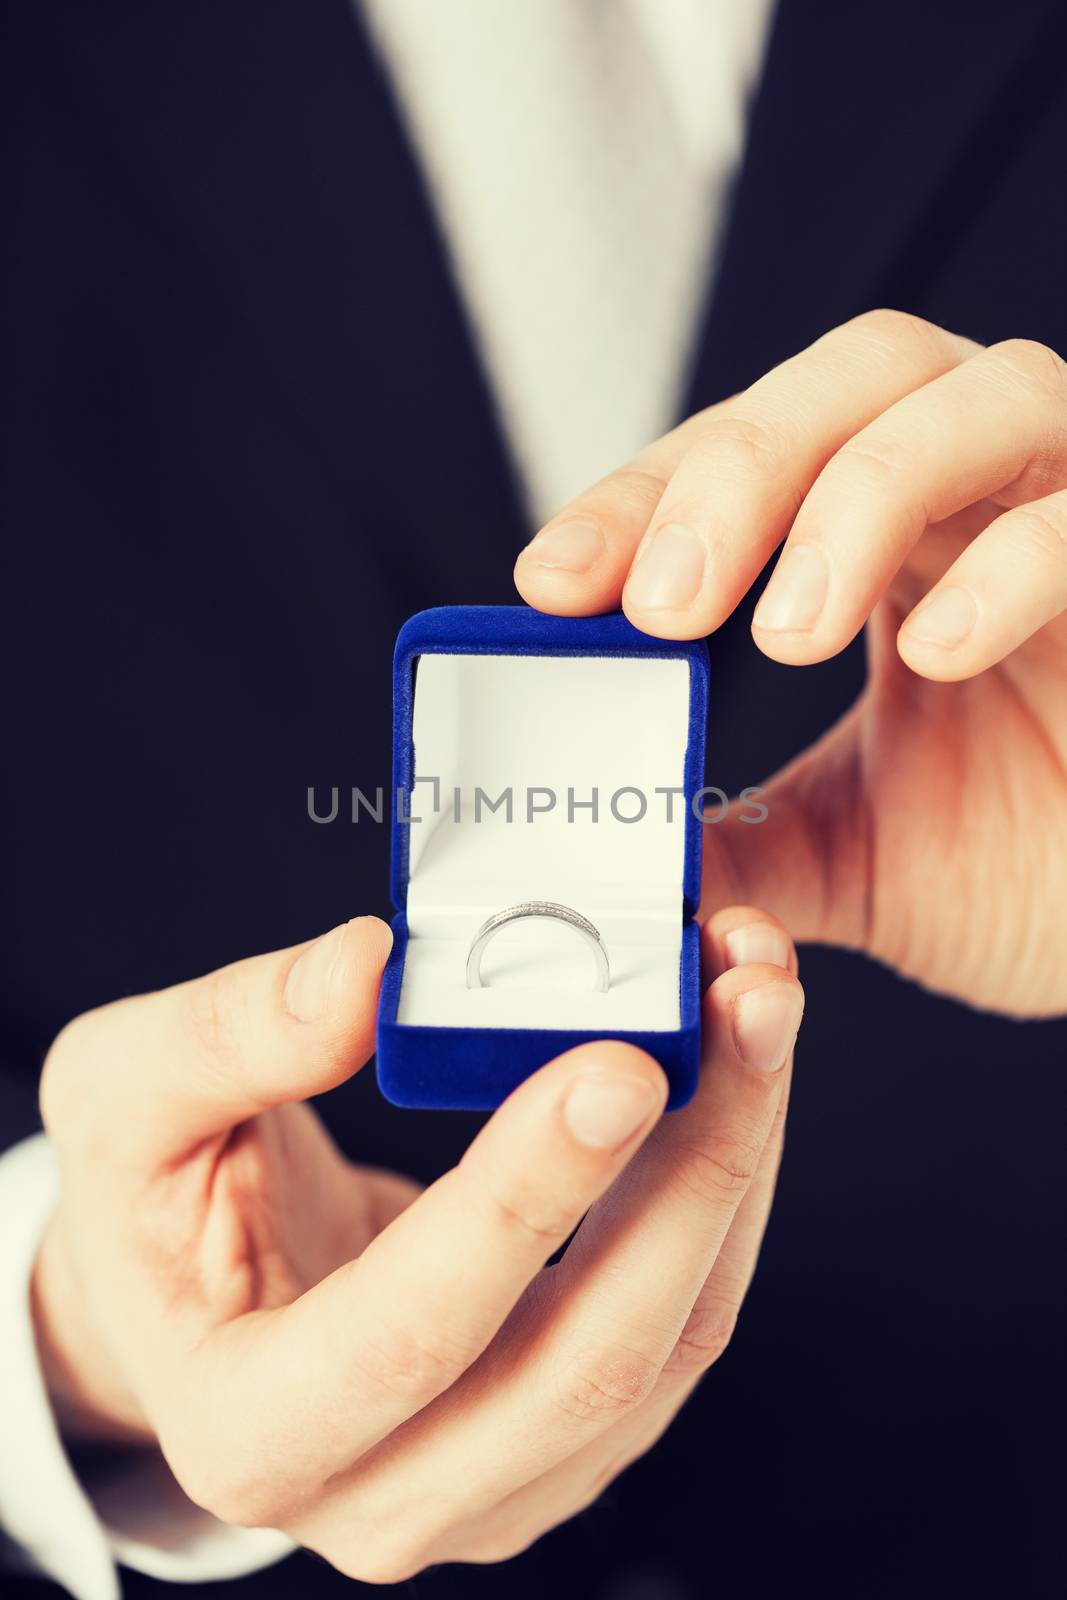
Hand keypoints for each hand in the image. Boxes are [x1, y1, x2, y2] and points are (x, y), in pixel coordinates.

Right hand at [35, 909, 802, 1580]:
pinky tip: (738, 1073)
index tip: (617, 1063)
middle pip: (583, 1361)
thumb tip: (366, 970)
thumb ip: (225, 1035)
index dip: (521, 1202)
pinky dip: (728, 1188)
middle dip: (691, 1170)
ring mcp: (497, 1483)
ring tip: (761, 1009)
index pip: (407, 1334)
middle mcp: (384, 1496)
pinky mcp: (571, 1437)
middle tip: (745, 1006)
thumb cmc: (150, 1201)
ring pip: (668, 1345)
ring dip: (737, 1164)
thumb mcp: (123, 1095)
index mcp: (250, 1431)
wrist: (203, 1291)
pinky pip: (686, 1323)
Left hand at [515, 310, 1066, 1016]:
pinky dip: (1012, 567)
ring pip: (985, 399)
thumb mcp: (839, 848)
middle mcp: (988, 485)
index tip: (552, 584)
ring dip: (861, 498)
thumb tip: (604, 846)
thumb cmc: (1016, 863)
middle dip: (741, 471)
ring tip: (783, 633)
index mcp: (897, 527)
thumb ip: (729, 833)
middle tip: (660, 603)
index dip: (644, 498)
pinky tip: (931, 655)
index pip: (753, 453)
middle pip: (861, 376)